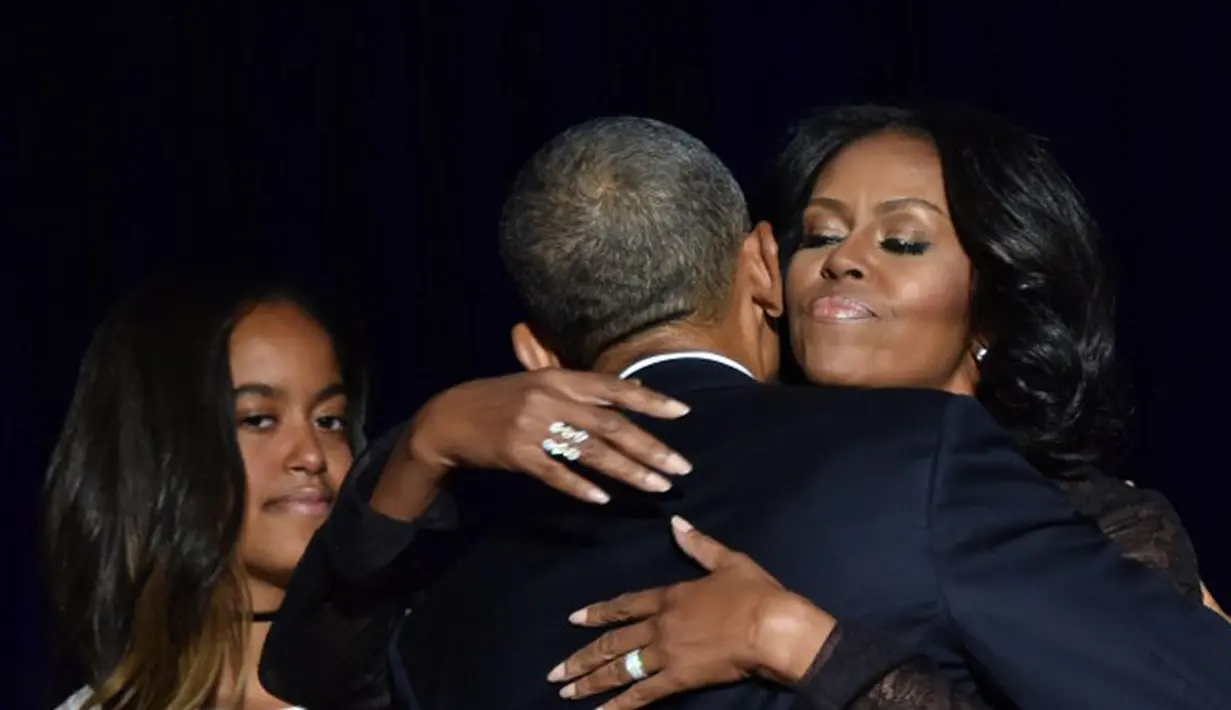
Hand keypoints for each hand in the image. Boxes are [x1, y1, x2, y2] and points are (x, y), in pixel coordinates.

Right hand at [404, 369, 692, 502]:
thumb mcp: (540, 383)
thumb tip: (632, 390)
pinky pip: (556, 474)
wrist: (449, 418)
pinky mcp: (517, 454)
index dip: (649, 400)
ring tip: (657, 486)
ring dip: (628, 472)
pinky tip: (604, 500)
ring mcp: (533, 427)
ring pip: (591, 452)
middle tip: (681, 468)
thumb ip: (583, 388)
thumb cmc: (501, 400)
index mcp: (559, 378)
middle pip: (611, 425)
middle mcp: (551, 399)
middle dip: (651, 448)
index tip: (682, 413)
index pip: (614, 388)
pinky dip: (580, 487)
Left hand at [548, 517, 835, 708]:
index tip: (574, 619)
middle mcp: (660, 625)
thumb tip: (676, 523)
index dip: (598, 612)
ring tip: (565, 692)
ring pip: (619, 668)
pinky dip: (619, 706)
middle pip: (613, 641)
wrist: (772, 627)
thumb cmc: (755, 593)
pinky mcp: (678, 678)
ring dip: (590, 681)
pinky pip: (642, 694)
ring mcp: (666, 653)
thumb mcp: (728, 560)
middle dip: (581, 657)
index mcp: (670, 595)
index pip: (625, 604)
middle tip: (555, 672)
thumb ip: (698, 545)